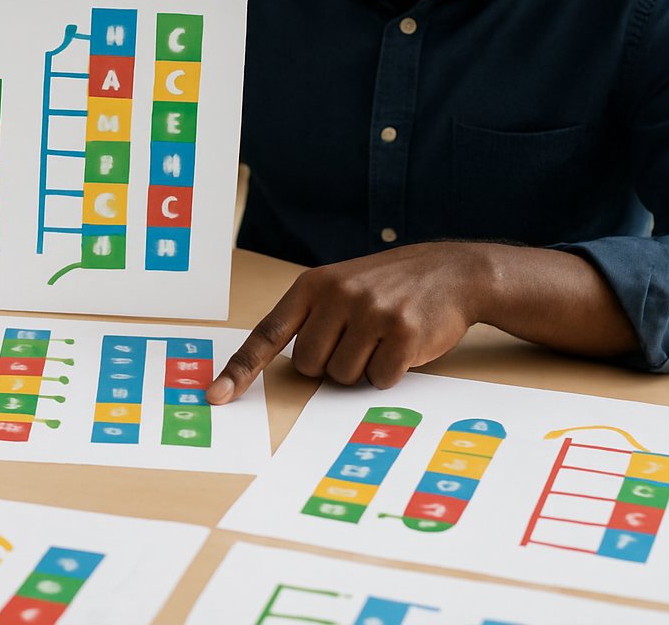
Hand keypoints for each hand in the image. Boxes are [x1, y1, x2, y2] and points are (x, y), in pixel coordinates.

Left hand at [208, 242, 492, 402]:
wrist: (452, 272)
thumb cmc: (388, 286)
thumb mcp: (342, 285)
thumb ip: (313, 317)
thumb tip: (292, 366)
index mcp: (314, 286)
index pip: (267, 333)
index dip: (240, 369)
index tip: (216, 396)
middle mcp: (338, 296)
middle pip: (308, 365)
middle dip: (331, 363)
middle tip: (358, 338)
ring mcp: (371, 313)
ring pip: (343, 376)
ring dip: (362, 368)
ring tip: (382, 337)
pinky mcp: (403, 333)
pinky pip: (378, 380)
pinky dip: (390, 372)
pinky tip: (403, 345)